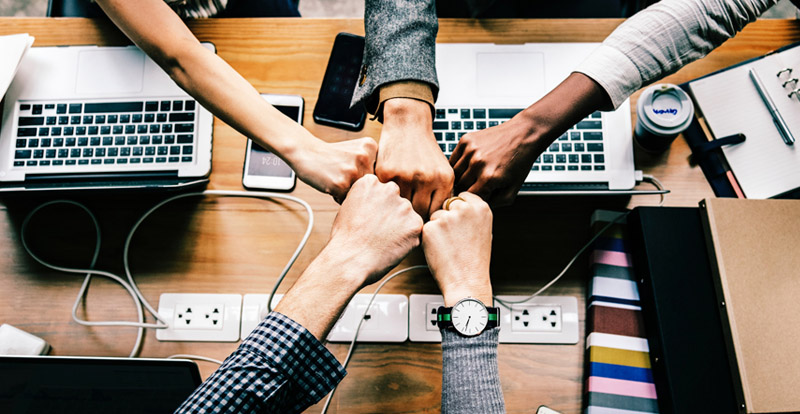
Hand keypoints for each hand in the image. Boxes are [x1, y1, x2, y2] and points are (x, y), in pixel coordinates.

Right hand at [291, 137, 377, 202]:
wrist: (305, 152)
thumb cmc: (330, 155)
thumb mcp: (356, 151)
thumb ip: (372, 164)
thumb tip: (386, 191)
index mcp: (371, 147)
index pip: (379, 174)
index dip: (365, 176)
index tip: (352, 169)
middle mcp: (365, 157)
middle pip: (371, 185)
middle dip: (358, 185)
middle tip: (342, 174)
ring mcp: (353, 170)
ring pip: (360, 194)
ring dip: (348, 192)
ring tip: (336, 178)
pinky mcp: (341, 183)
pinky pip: (346, 200)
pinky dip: (338, 196)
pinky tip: (330, 183)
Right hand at [327, 174, 423, 286]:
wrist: (350, 260)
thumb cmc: (345, 238)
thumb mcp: (348, 207)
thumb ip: (367, 198)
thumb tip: (377, 202)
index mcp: (371, 182)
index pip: (381, 192)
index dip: (375, 208)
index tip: (368, 220)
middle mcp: (390, 189)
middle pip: (396, 202)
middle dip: (390, 215)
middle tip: (377, 232)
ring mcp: (404, 206)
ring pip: (406, 216)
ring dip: (400, 227)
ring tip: (382, 241)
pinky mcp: (415, 224)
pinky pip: (414, 231)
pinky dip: (406, 240)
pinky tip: (391, 247)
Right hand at [376, 98, 453, 219]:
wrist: (408, 124)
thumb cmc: (425, 151)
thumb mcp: (442, 170)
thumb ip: (441, 194)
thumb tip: (437, 222)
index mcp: (444, 179)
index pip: (436, 212)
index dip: (429, 219)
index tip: (422, 219)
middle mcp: (426, 178)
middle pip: (419, 213)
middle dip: (413, 216)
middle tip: (407, 217)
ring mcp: (405, 176)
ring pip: (401, 207)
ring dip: (398, 208)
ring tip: (396, 209)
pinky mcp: (387, 173)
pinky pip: (386, 195)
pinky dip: (386, 197)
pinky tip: (387, 196)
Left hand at [421, 192, 492, 305]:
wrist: (467, 281)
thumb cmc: (474, 260)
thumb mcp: (483, 230)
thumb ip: (472, 214)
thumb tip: (457, 204)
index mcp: (481, 208)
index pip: (463, 196)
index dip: (459, 210)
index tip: (461, 223)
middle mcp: (465, 209)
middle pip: (447, 204)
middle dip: (447, 217)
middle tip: (455, 239)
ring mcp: (447, 217)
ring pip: (435, 216)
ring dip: (438, 228)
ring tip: (449, 246)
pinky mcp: (431, 228)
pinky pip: (426, 228)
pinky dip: (429, 238)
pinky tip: (440, 250)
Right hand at [450, 117, 543, 206]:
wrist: (524, 134)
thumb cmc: (520, 162)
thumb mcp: (513, 189)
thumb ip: (496, 203)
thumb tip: (477, 207)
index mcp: (489, 178)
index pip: (469, 198)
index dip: (474, 200)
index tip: (479, 197)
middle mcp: (477, 163)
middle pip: (460, 186)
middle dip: (467, 189)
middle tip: (476, 187)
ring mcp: (470, 150)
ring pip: (454, 174)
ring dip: (461, 178)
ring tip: (472, 177)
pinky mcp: (466, 140)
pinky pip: (453, 159)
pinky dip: (458, 165)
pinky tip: (468, 165)